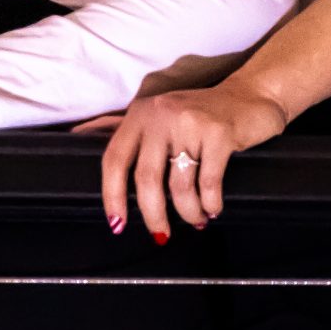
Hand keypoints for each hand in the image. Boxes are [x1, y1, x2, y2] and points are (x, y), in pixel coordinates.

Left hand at [99, 83, 287, 241]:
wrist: (252, 95)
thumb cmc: (202, 112)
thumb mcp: (160, 115)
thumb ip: (126, 129)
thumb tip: (78, 134)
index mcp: (141, 114)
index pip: (114, 159)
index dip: (111, 196)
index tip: (117, 224)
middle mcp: (161, 115)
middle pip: (146, 179)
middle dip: (153, 215)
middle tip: (161, 235)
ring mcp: (191, 123)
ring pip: (180, 186)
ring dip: (188, 212)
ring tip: (197, 220)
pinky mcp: (220, 133)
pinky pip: (208, 183)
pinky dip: (211, 203)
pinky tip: (213, 208)